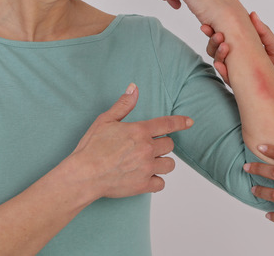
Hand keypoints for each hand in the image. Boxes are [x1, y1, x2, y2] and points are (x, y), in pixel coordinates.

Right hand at [69, 84, 193, 198]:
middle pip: (169, 145)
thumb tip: (134, 88)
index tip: (190, 122)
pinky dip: (155, 181)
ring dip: (162, 163)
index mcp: (140, 131)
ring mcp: (146, 167)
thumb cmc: (91, 147)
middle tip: (148, 148)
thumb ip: (123, 105)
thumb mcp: (105, 120)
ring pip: (169, 164)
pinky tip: (146, 177)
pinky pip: (161, 183)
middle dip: (162, 145)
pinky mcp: (143, 185)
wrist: (83, 175)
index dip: (181, 122)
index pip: (167, 124)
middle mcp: (147, 148)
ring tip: (149, 162)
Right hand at [201, 12, 273, 144]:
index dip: (221, 30)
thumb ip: (265, 34)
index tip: (212, 22)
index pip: (232, 38)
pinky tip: (220, 63)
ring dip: (218, 52)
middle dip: (214, 39)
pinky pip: (228, 78)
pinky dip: (223, 70)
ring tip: (222, 43)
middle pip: (222, 49)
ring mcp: (241, 76)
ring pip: (222, 62)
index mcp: (251, 51)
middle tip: (213, 31)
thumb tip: (252, 14)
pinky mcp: (241, 89)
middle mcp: (243, 63)